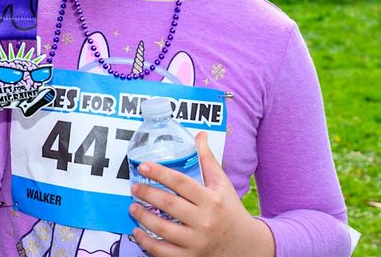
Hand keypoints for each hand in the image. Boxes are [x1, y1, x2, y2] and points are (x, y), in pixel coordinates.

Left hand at [129, 132, 274, 255]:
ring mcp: (197, 242)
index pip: (182, 183)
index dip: (160, 173)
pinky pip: (163, 252)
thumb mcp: (222, 185)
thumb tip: (199, 136)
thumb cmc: (231, 211)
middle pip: (170, 205)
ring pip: (163, 229)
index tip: (143, 166)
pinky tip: (137, 232)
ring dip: (143, 217)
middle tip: (134, 187)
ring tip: (132, 207)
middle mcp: (204, 221)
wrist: (247, 247)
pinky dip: (146, 243)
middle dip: (148, 194)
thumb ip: (208, 161)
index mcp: (212, 200)